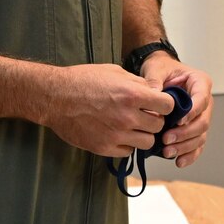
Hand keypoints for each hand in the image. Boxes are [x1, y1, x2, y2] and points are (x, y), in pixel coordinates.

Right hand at [39, 64, 170, 157]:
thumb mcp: (115, 72)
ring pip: (148, 142)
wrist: (55, 97)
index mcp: (132, 95)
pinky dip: (128, 144)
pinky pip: (129, 151)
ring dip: (144, 134)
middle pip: (159, 126)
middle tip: (145, 115)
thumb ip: (138, 84)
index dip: (165, 104)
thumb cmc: (83, 80)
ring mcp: (116, 134)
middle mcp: (127, 117)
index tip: (159, 104)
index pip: (168, 106)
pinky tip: (119, 134)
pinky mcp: (105, 147)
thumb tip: (154, 92)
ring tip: (133, 126)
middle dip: (155, 119)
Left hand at [141, 56, 212, 167]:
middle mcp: (205, 101)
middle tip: (167, 139)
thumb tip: (154, 95)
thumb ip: (155, 80)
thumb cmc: (161, 68)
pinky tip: (178, 162)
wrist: (160, 75)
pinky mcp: (194, 128)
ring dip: (185, 147)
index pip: (202, 99)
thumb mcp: (156, 69)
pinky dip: (189, 154)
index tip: (179, 121)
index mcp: (200, 83)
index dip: (192, 112)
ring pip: (200, 136)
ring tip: (167, 152)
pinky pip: (197, 144)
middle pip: (203, 122)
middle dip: (186, 134)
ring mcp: (201, 116)